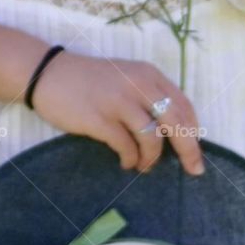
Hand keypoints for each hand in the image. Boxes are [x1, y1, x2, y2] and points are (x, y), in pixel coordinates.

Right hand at [29, 49, 205, 176]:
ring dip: (152, 158)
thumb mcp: (127, 78)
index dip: (194, 132)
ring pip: (153, 138)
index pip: (184, 105)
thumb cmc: (90, 81)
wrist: (48, 73)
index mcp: (149, 75)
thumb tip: (175, 132)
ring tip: (144, 165)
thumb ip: (149, 97)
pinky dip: (131, 159)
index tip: (196, 151)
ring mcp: (118, 102)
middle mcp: (138, 85)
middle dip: (189, 150)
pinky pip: (126, 147)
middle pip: (177, 123)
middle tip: (193, 170)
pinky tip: (126, 162)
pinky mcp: (99, 119)